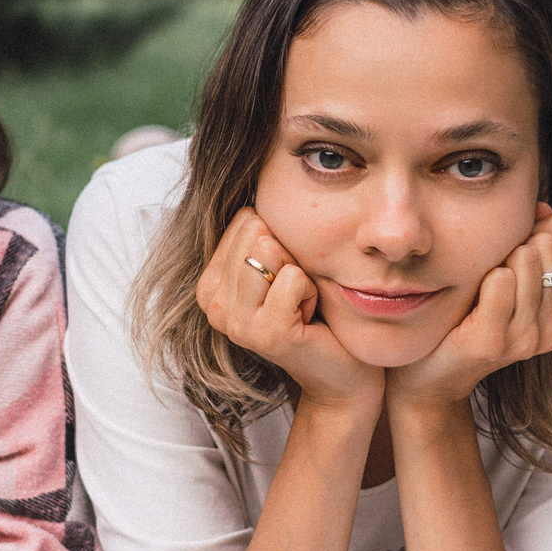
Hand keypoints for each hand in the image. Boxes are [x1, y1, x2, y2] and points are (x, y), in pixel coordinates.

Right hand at [197, 209, 382, 408]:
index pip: (245, 219)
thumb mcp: (281, 267)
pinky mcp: (266, 333)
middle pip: (258, 231)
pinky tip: (310, 319)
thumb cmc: (316, 313)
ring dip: (303, 275)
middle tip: (296, 297)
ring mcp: (236, 323)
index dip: (279, 242)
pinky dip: (313, 292)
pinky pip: (294, 277)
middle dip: (290, 257)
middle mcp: (212, 305)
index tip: (284, 282)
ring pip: (273, 250)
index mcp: (209, 285)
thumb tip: (254, 178)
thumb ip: (261, 234)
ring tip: (302, 307)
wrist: (342, 372)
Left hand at [384, 205, 551, 413]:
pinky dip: (488, 273)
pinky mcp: (490, 343)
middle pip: (548, 250)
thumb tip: (542, 207)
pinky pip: (500, 284)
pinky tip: (480, 280)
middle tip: (497, 254)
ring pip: (526, 263)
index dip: (542, 227)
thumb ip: (532, 247)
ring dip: (503, 254)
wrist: (430, 374)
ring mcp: (522, 340)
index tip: (518, 232)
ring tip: (487, 268)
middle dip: (523, 238)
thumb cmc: (468, 318)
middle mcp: (550, 330)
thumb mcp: (508, 282)